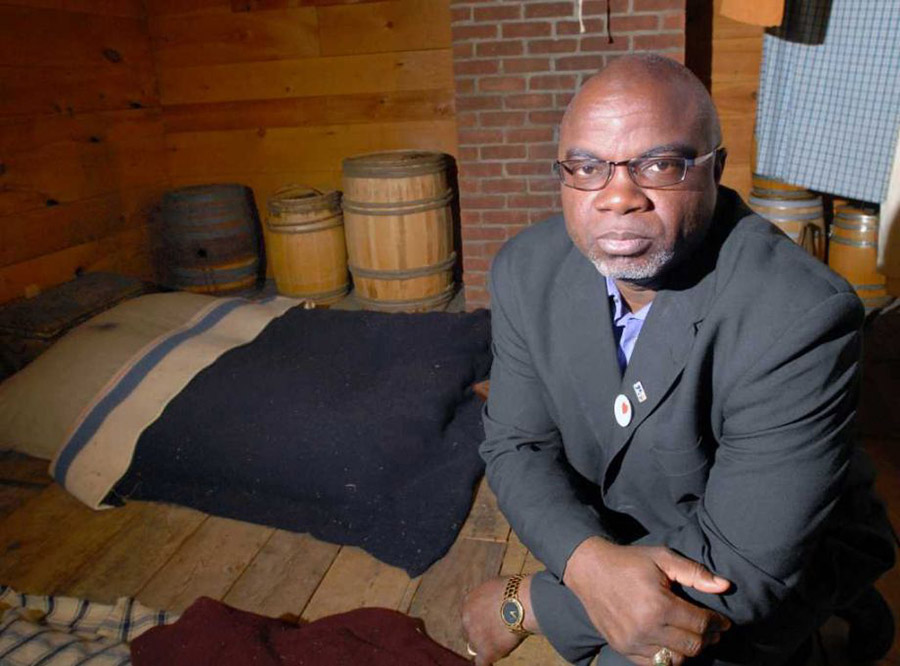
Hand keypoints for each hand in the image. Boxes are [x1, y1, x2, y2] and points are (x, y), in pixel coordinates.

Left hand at [461, 576, 534, 664]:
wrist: (522, 602)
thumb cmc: (515, 590)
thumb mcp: (495, 586)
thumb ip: (490, 597)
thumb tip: (496, 600)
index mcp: (468, 602)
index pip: (470, 616)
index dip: (481, 620)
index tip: (491, 622)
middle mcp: (466, 619)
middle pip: (470, 631)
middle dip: (482, 633)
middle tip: (497, 633)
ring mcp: (475, 636)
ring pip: (476, 647)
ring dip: (487, 646)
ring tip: (504, 642)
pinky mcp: (486, 651)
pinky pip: (482, 662)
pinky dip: (488, 661)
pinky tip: (494, 659)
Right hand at [563, 537, 731, 665]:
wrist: (589, 570)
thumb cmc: (629, 562)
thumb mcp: (662, 558)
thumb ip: (694, 573)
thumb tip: (725, 586)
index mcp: (659, 605)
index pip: (700, 624)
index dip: (717, 624)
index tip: (723, 622)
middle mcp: (646, 628)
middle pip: (692, 646)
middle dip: (707, 638)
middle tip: (712, 631)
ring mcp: (632, 642)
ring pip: (675, 659)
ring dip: (688, 650)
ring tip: (691, 637)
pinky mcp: (622, 648)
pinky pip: (654, 664)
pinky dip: (667, 658)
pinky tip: (671, 643)